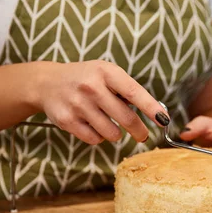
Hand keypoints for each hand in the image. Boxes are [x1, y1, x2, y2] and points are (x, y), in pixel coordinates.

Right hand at [34, 60, 169, 143]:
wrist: (48, 83)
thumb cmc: (86, 79)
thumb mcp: (106, 73)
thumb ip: (128, 90)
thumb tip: (156, 113)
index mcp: (106, 72)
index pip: (134, 92)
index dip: (151, 108)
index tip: (164, 120)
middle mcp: (91, 87)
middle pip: (126, 119)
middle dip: (139, 131)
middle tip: (142, 136)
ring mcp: (78, 104)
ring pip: (112, 133)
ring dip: (115, 134)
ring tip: (108, 123)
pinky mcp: (67, 121)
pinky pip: (95, 139)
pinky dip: (98, 137)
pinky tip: (92, 125)